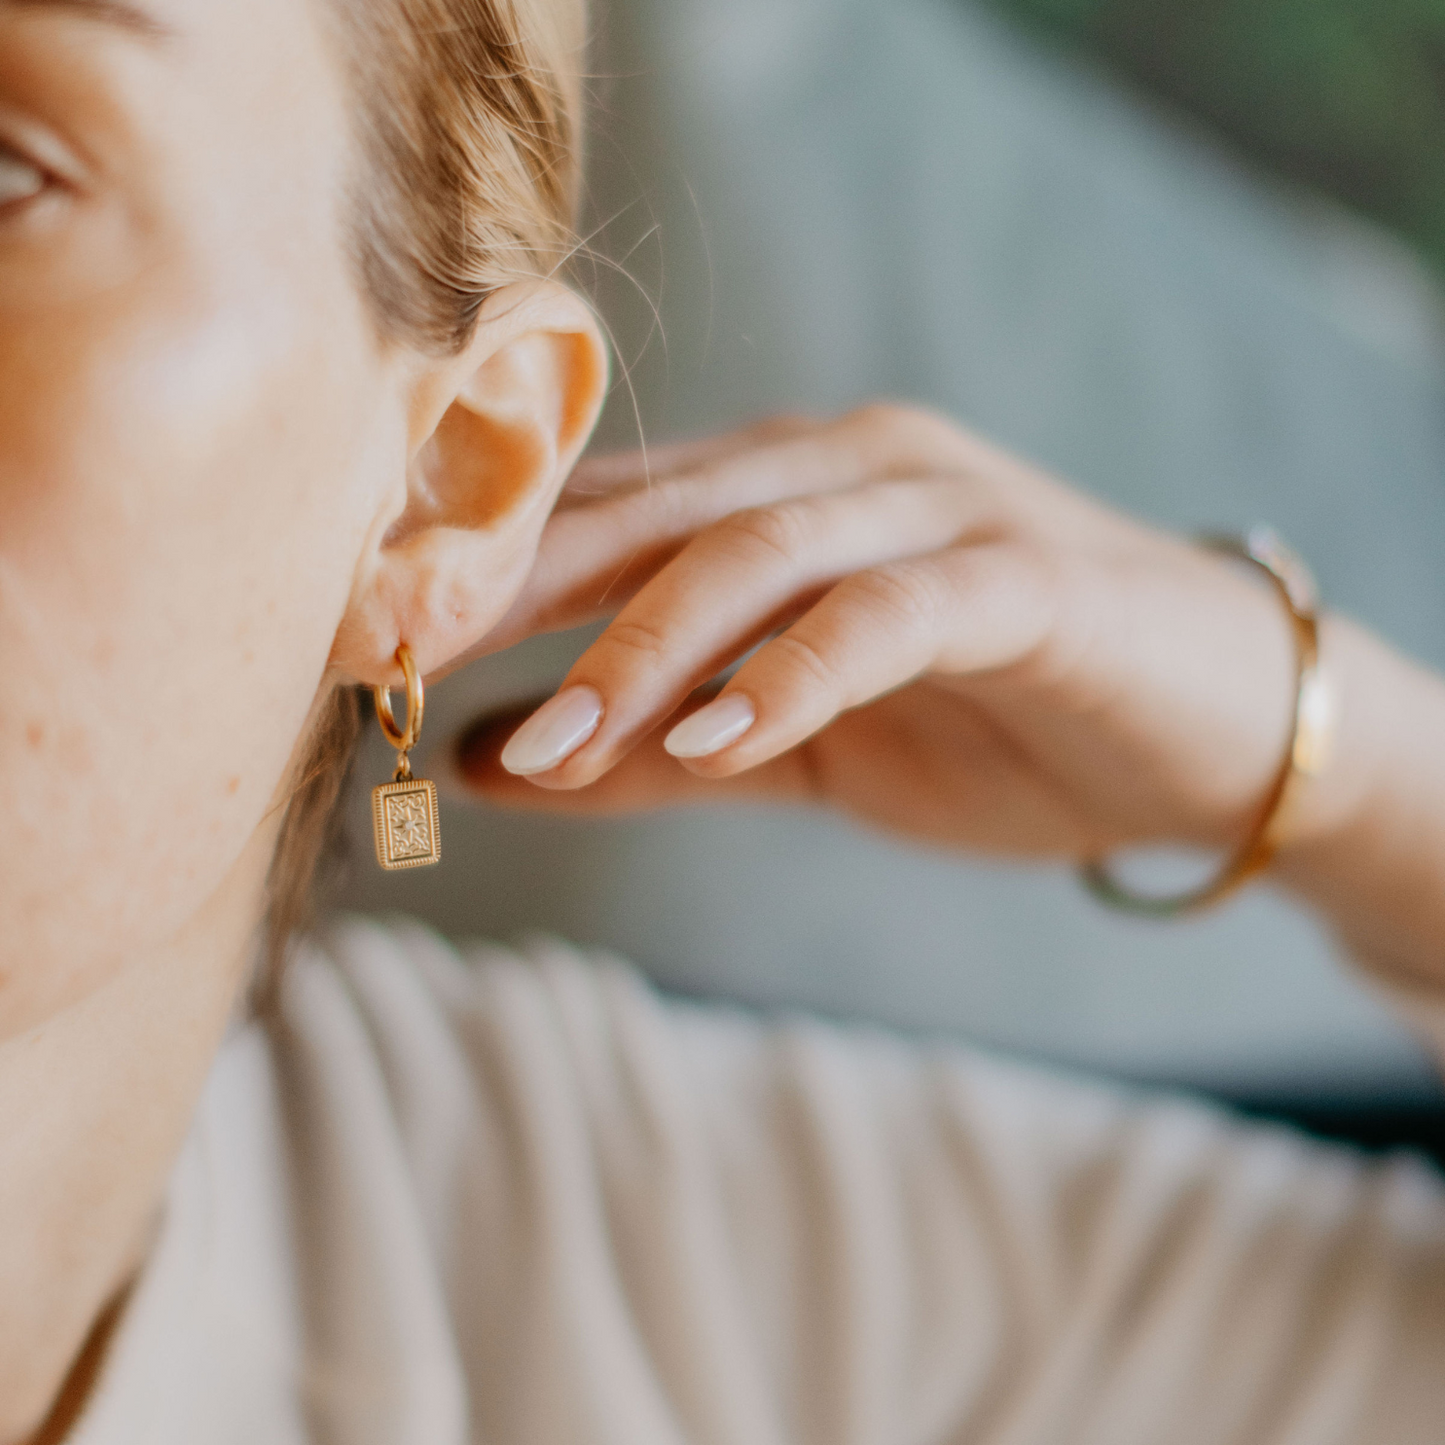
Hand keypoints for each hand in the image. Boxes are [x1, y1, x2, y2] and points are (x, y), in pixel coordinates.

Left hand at [454, 406, 1303, 861]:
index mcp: (783, 495)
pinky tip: (719, 737)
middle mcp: (846, 470)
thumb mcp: (791, 746)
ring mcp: (940, 510)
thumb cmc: (992, 720)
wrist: (1206, 728)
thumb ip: (651, 750)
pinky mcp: (1026, 578)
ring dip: (641, 649)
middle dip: (522, 594)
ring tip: (547, 744)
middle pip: (653, 515)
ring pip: (757, 552)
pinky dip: (797, 673)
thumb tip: (481, 766)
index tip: (375, 647)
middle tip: (406, 667)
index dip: (486, 575)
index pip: (605, 515)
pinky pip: (891, 612)